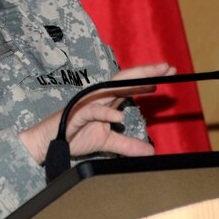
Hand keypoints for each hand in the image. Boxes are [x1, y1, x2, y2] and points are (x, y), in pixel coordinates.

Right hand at [18, 63, 175, 163]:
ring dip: (131, 85)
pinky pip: (93, 111)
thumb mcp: (107, 142)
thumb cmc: (75, 136)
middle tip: (167, 68)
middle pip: (125, 80)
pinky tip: (119, 115)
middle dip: (146, 73)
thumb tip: (150, 151)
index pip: (131, 85)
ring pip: (111, 88)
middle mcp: (99, 97)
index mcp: (107, 101)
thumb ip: (128, 144)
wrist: (49, 144)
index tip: (169, 73)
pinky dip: (106, 112)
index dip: (149, 79)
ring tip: (151, 83)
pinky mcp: (76, 113)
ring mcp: (88, 103)